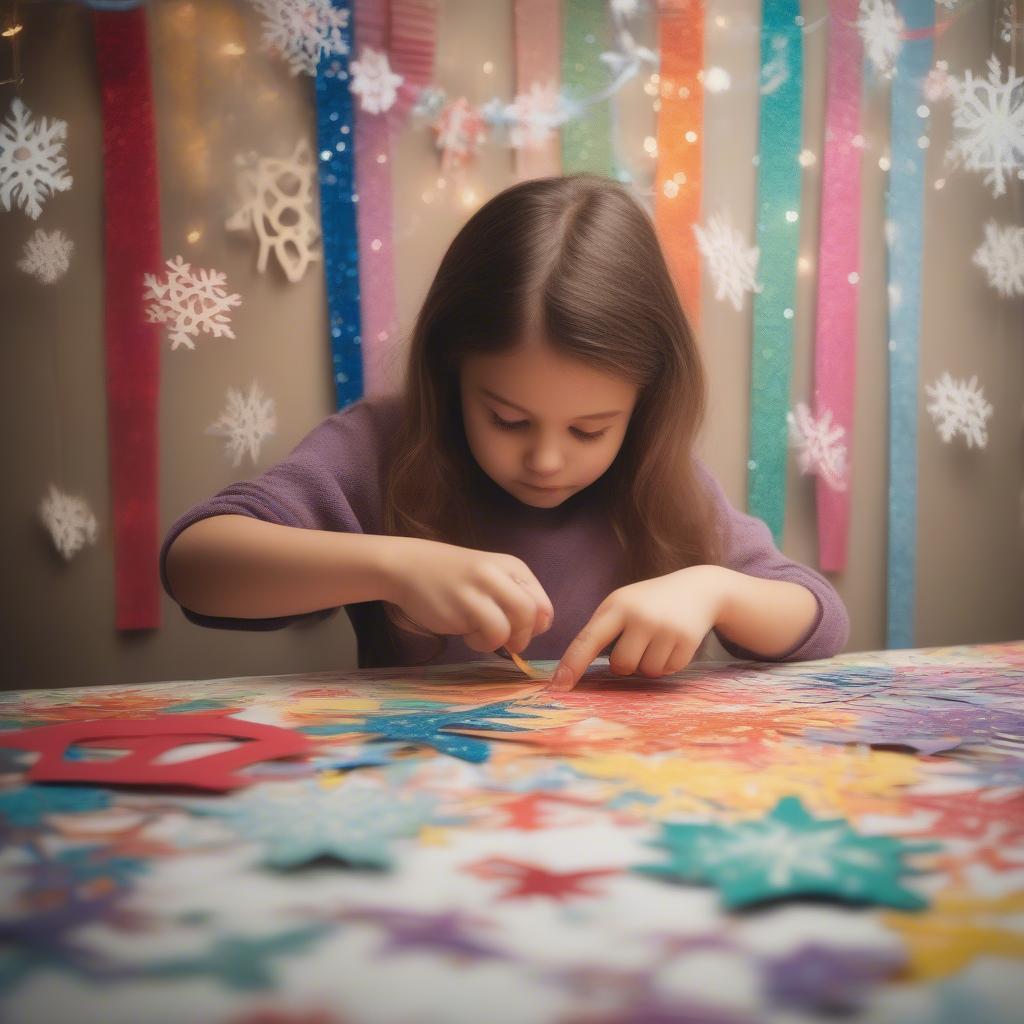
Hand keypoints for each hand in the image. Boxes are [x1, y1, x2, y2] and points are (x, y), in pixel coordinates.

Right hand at [384, 537, 553, 654]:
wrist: (409, 567)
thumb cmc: (453, 579)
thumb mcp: (491, 580)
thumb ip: (515, 600)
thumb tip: (535, 632)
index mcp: (513, 567)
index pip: (544, 605)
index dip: (534, 626)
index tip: (515, 629)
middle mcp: (501, 574)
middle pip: (532, 615)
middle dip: (522, 636)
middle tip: (504, 640)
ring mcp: (482, 588)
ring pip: (513, 627)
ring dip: (500, 641)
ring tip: (479, 633)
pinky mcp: (464, 605)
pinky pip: (490, 635)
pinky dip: (482, 643)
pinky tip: (465, 632)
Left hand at [549, 565, 727, 690]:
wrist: (697, 589)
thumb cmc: (648, 602)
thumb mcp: (622, 604)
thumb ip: (602, 630)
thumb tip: (574, 670)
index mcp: (617, 605)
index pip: (588, 639)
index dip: (572, 664)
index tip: (558, 686)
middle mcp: (640, 616)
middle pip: (621, 665)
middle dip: (627, 661)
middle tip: (638, 641)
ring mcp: (665, 628)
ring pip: (645, 671)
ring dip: (648, 663)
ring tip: (658, 639)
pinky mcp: (687, 641)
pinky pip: (667, 671)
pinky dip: (667, 663)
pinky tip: (673, 642)